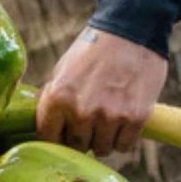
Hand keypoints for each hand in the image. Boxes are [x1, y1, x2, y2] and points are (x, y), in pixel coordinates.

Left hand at [36, 28, 167, 156]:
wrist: (130, 31)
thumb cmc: (93, 50)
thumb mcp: (62, 70)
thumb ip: (53, 99)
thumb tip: (45, 126)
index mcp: (58, 97)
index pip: (48, 137)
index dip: (55, 137)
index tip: (62, 134)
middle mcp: (82, 111)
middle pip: (76, 146)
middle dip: (81, 138)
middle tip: (88, 122)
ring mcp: (109, 116)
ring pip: (101, 150)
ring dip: (103, 139)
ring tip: (106, 117)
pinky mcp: (135, 119)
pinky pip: (124, 146)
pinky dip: (123, 138)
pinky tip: (122, 120)